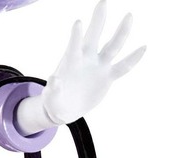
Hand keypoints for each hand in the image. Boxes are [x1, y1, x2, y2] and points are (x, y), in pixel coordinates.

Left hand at [42, 0, 145, 124]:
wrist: (66, 108)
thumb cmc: (55, 100)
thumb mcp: (51, 97)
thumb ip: (53, 88)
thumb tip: (54, 79)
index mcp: (70, 63)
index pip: (73, 47)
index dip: (76, 37)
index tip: (78, 23)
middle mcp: (86, 59)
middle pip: (94, 37)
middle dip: (98, 21)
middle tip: (103, 2)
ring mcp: (98, 66)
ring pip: (112, 47)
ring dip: (121, 32)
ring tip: (129, 16)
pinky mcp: (107, 76)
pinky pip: (123, 67)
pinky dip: (133, 58)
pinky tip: (144, 47)